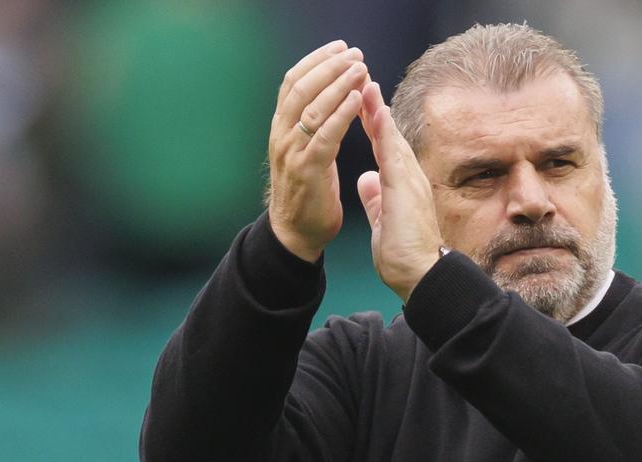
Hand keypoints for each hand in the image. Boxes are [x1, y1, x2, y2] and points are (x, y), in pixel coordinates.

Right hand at [267, 41, 368, 261]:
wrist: (295, 233)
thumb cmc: (306, 192)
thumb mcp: (306, 151)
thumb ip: (314, 127)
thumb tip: (330, 100)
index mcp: (282, 127)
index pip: (294, 82)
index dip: (316, 61)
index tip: (340, 48)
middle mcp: (282, 135)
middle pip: (301, 88)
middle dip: (329, 67)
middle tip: (354, 54)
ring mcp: (292, 152)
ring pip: (312, 108)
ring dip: (338, 85)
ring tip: (360, 70)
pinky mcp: (307, 170)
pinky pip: (325, 136)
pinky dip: (341, 115)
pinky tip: (357, 101)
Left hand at [356, 81, 443, 301]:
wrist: (422, 276)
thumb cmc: (405, 257)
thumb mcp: (382, 222)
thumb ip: (375, 200)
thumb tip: (365, 181)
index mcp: (401, 187)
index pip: (384, 148)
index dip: (372, 124)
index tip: (359, 102)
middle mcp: (409, 179)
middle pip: (389, 136)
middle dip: (373, 107)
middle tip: (360, 77)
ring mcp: (410, 181)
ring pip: (391, 137)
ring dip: (378, 109)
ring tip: (365, 81)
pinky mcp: (405, 189)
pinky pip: (393, 154)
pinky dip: (384, 131)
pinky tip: (376, 110)